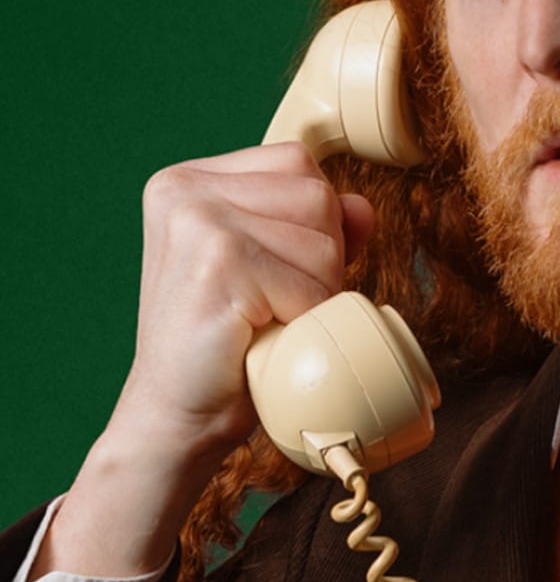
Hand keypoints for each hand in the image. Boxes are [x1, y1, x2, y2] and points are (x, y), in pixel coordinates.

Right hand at [117, 142, 374, 460]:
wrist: (175, 417)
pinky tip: (263, 337)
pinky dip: (306, 320)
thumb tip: (362, 206)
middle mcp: (184, 189)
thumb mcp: (273, 268)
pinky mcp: (218, 263)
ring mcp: (197, 220)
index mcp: (189, 179)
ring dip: (314, 293)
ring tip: (265, 319)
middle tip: (268, 303)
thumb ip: (314, 227)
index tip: (271, 270)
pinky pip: (311, 285)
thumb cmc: (226, 344)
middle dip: (319, 259)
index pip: (297, 163)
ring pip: (324, 240)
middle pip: (317, 196)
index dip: (311, 222)